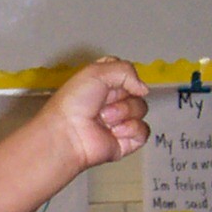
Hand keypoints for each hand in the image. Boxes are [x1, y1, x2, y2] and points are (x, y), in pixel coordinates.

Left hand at [42, 58, 148, 174]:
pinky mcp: (126, 140)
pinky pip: (143, 131)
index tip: (113, 82)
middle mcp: (110, 101)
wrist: (68, 134)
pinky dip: (131, 130)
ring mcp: (119, 121)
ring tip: (104, 120)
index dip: (124, 77)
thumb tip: (144, 89)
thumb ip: (126, 70)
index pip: (126, 73)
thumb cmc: (73, 103)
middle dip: (122, 97)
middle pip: (136, 92)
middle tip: (102, 105)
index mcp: (102, 83)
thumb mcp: (96, 72)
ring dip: (123, 113)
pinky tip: (115, 132)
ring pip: (141, 109)